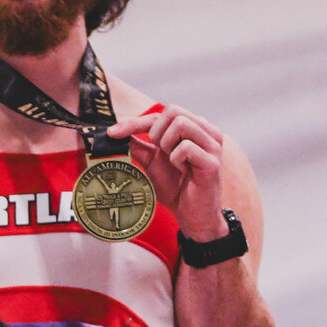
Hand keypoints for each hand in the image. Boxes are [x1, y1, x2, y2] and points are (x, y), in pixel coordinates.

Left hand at [109, 104, 228, 241]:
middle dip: (157, 132)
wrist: (191, 215)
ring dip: (168, 145)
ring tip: (174, 163)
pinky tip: (184, 172)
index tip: (113, 132)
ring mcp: (213, 145)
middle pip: (174, 110)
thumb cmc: (176, 187)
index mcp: (194, 128)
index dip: (135, 121)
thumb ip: (138, 145)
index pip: (162, 113)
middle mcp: (206, 131)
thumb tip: (117, 132)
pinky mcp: (213, 161)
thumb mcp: (151, 162)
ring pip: (181, 124)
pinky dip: (177, 160)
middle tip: (159, 153)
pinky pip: (186, 147)